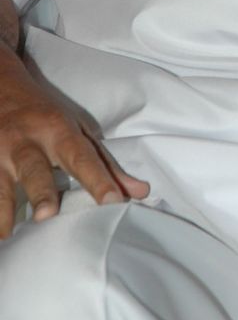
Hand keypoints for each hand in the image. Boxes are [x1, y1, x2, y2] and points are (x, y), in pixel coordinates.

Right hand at [0, 46, 148, 237]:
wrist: (0, 85)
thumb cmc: (46, 116)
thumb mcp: (77, 131)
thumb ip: (106, 165)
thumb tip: (141, 193)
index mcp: (59, 131)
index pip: (83, 158)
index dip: (100, 180)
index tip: (114, 202)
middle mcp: (28, 141)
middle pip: (35, 169)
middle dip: (41, 191)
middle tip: (46, 215)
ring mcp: (0, 152)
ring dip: (3, 209)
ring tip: (6, 235)